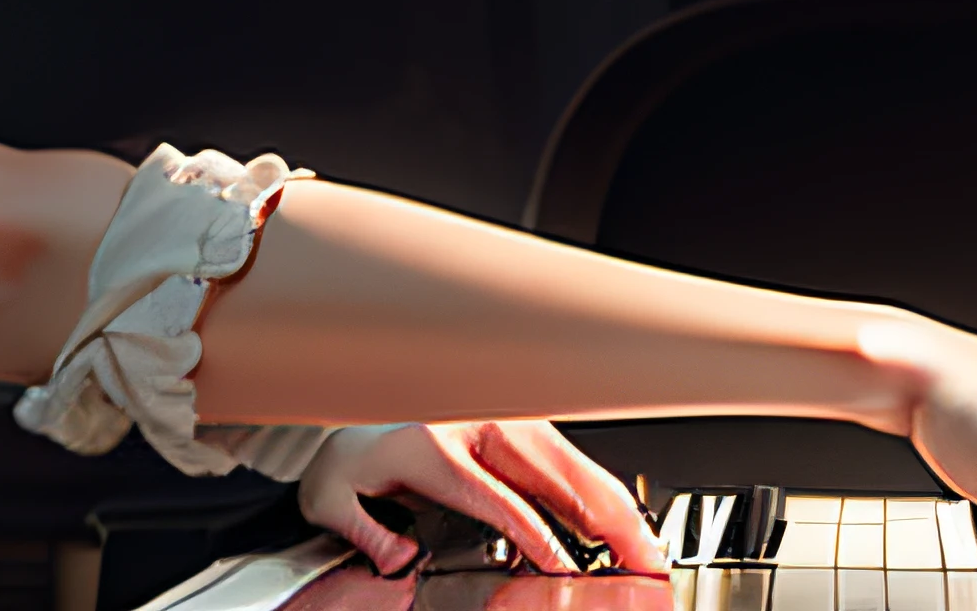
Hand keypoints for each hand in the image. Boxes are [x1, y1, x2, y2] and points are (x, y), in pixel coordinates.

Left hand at [295, 422, 667, 577]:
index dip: (536, 536)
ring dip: (615, 506)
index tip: (562, 567)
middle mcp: (477, 426)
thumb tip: (398, 557)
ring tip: (646, 545)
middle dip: (605, 520)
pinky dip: (603, 490)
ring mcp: (504, 420)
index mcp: (434, 448)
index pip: (500, 499)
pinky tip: (621, 517)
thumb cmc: (348, 453)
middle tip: (641, 558)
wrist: (348, 408)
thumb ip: (363, 531)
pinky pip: (569, 459)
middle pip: (556, 474)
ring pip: (573, 464)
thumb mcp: (330, 496)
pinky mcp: (518, 423)